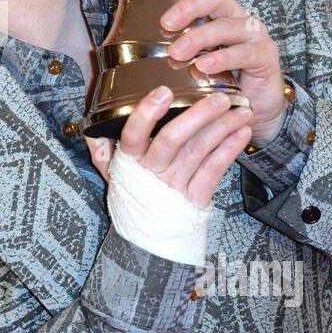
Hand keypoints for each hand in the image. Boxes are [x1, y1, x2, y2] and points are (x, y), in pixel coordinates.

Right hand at [84, 84, 252, 208]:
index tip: (164, 91)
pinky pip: (215, 171)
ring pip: (198, 151)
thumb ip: (101, 147)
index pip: (134, 134)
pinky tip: (242, 133)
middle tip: (218, 97)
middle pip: (173, 140)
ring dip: (222, 128)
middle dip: (198, 115)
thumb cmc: (133, 193)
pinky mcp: (195, 199)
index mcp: (129, 161)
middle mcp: (152, 173)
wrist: (148, 241)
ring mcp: (175, 187)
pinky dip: (230, 150)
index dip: (148, 112)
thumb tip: (89, 126)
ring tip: (240, 109)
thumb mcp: (111, 172)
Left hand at [158, 0, 286, 147]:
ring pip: (226, 26)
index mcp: (219, 11)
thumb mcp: (193, 56)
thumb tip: (133, 39)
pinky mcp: (265, 55)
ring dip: (199, 38)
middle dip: (189, 6)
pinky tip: (203, 67)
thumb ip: (174, 42)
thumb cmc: (220, 77)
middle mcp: (237, 16)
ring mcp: (253, 34)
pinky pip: (243, 53)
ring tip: (177, 52)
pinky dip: (221, 59)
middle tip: (166, 23)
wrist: (254, 106)